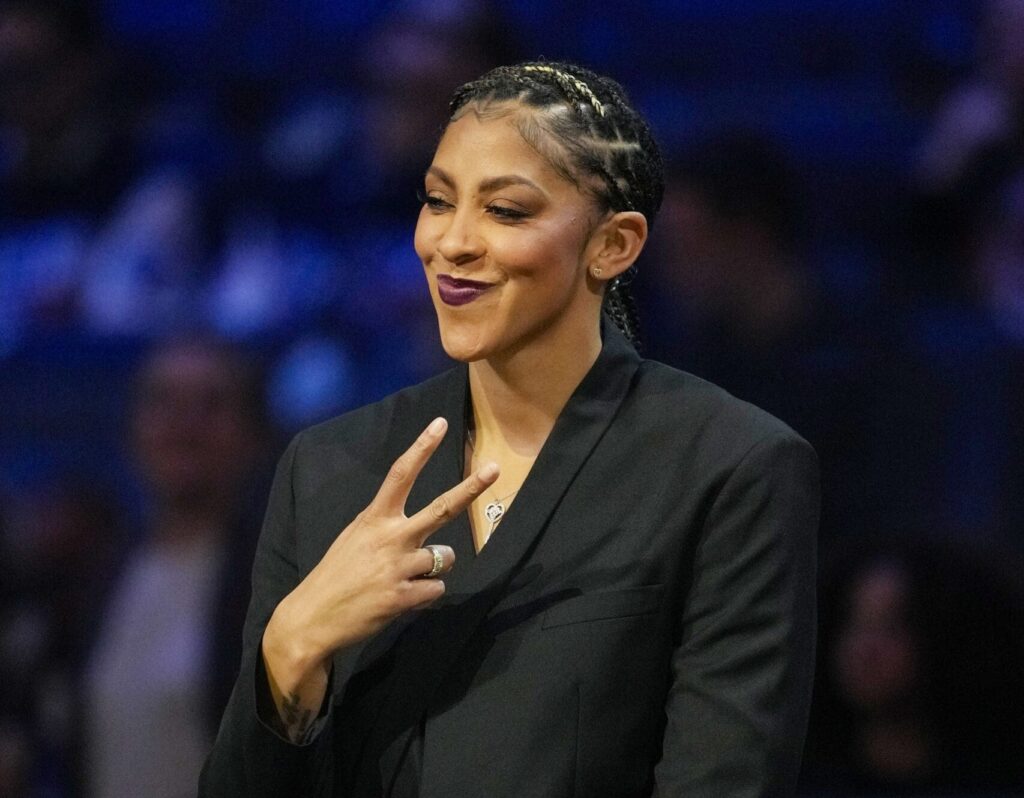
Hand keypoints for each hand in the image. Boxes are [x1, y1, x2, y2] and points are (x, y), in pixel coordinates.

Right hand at [265, 417, 498, 685]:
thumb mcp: (355, 537)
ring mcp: (398, 567)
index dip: (422, 447)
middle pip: (441, 508)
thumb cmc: (337, 574)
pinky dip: (424, 596)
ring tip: (402, 578)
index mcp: (374, 518)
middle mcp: (390, 537)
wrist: (313, 617)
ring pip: (445, 559)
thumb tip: (424, 536)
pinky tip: (399, 599)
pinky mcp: (403, 596)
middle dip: (470, 488)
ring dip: (433, 569)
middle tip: (494, 468)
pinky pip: (436, 590)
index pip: (401, 474)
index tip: (440, 424)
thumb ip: (387, 528)